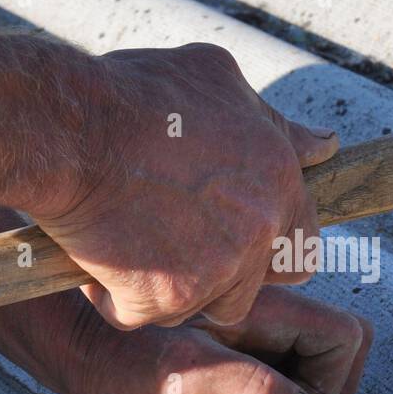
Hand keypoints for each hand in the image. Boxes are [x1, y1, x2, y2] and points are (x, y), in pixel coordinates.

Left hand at [27, 286, 372, 393]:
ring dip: (299, 377)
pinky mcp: (220, 329)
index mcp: (260, 308)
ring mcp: (242, 315)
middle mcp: (258, 305)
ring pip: (305, 339)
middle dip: (327, 380)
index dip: (335, 379)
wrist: (52, 323)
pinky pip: (271, 345)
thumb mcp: (173, 377)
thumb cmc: (104, 352)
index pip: (344, 335)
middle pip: (337, 335)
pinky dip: (272, 371)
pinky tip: (230, 390)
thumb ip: (244, 387)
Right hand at [31, 43, 338, 330]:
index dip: (264, 240)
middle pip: (257, 282)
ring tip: (133, 245)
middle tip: (177, 246)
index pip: (302, 238)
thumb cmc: (134, 96)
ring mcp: (218, 270)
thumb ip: (276, 124)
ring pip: (204, 304)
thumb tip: (324, 144)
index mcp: (279, 179)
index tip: (223, 230)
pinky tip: (96, 255)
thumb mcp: (217, 79)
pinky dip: (117, 296)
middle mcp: (259, 228)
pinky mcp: (169, 299)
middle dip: (225, 276)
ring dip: (172, 288)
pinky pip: (143, 313)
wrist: (68, 130)